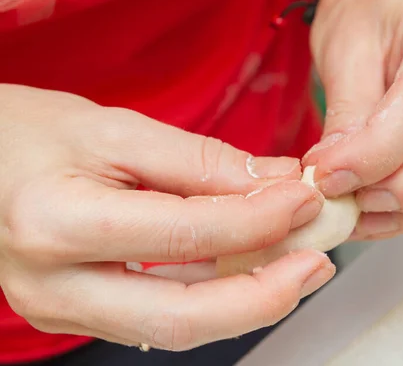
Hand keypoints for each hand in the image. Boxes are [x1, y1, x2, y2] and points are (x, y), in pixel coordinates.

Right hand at [0, 84, 333, 349]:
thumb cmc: (31, 135)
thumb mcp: (116, 130)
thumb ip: (199, 162)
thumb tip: (275, 183)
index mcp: (56, 223)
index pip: (183, 235)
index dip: (257, 220)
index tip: (304, 199)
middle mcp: (53, 285)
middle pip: (181, 317)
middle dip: (264, 295)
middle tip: (316, 264)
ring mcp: (63, 309)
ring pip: (174, 327)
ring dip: (246, 301)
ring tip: (296, 265)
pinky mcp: (77, 313)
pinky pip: (158, 316)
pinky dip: (212, 297)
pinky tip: (248, 270)